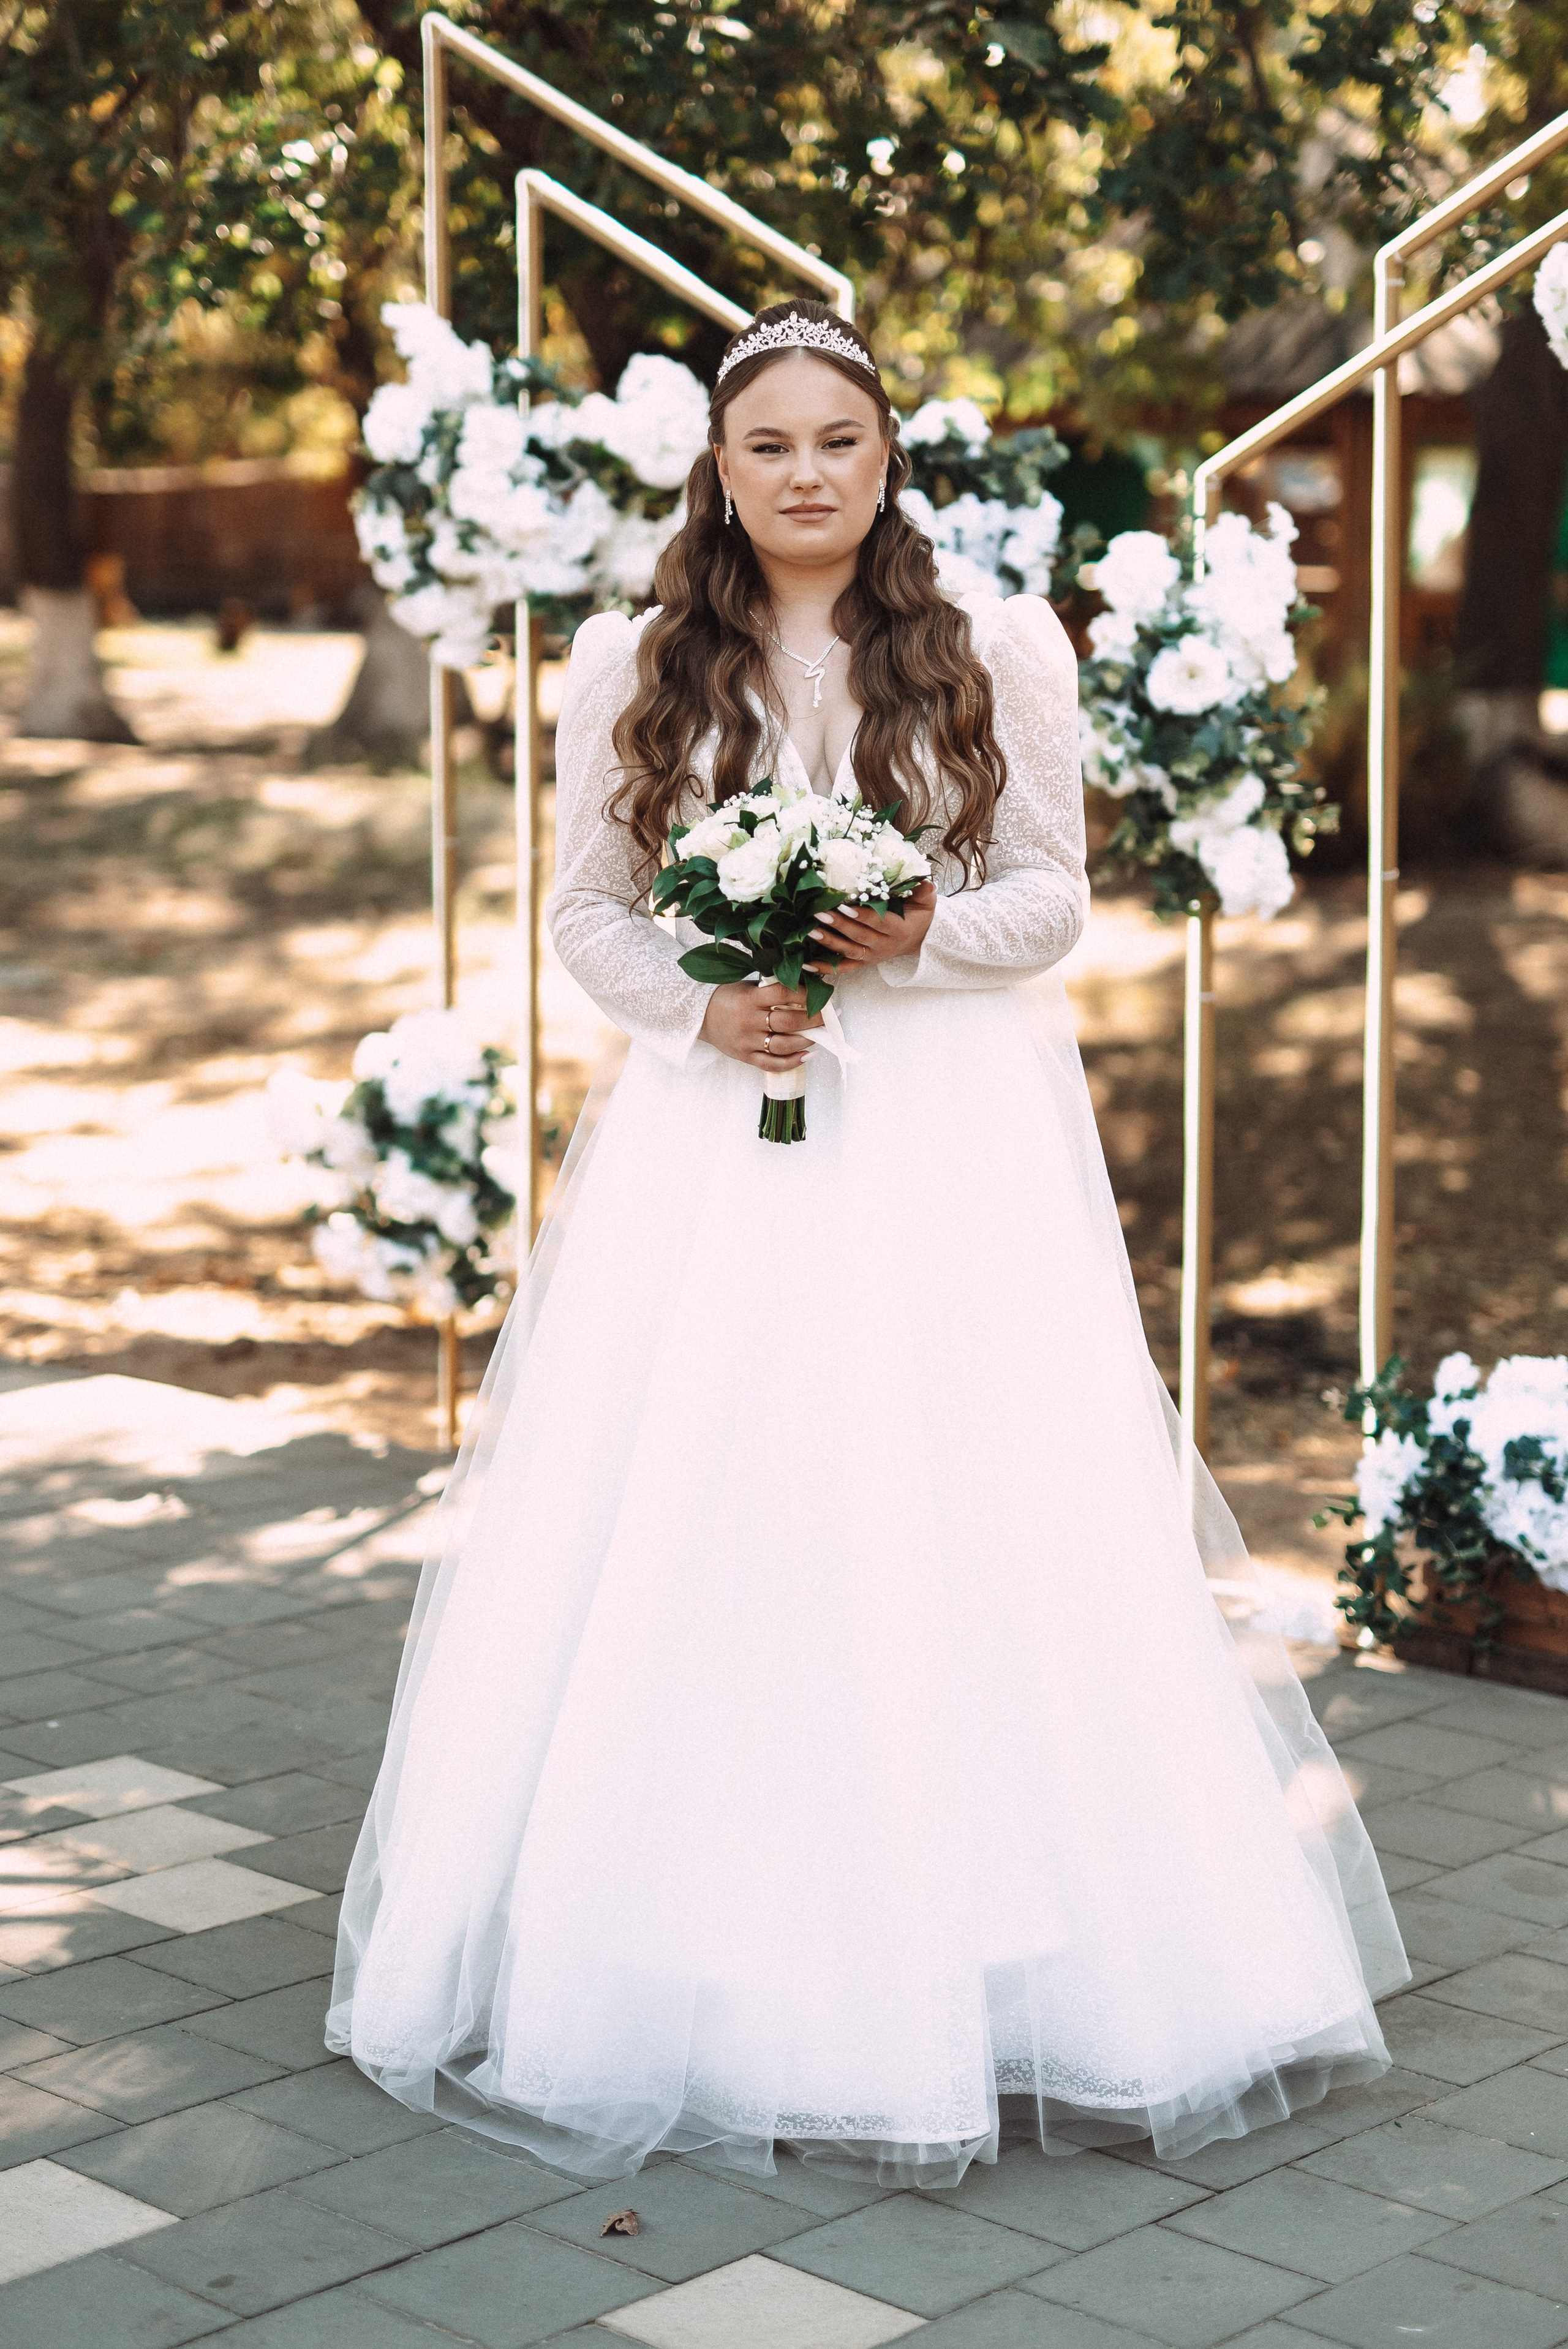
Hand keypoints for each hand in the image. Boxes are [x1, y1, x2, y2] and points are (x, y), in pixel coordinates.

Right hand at [700, 979, 823, 1070]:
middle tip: (830, 1016)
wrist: (698, 1017)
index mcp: (749, 998)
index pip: (784, 993)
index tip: (823, 994)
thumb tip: (808, 987)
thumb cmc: (727, 998)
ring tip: (820, 1034)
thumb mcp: (747, 987)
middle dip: (814, 1019)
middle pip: (788, 1021)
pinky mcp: (745, 1057)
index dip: (807, 994)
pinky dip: (793, 1061)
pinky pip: (772, 1064)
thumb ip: (772, 989)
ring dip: (807, 1040)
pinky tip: (808, 1055)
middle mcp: (748, 1020)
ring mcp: (747, 1041)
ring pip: (783, 1045)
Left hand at [808, 879, 935, 973]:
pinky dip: (824, 967)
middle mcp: (884, 946)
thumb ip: (924, 892)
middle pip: (859, 936)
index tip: (843, 905)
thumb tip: (925, 881)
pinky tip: (805, 963)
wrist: (919, 939)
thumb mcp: (927, 903)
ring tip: (809, 932)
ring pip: (848, 951)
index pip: (878, 922)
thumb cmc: (919, 916)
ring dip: (828, 942)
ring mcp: (872, 956)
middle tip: (818, 913)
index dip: (861, 915)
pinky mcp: (863, 963)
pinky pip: (843, 968)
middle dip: (838, 925)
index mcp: (899, 929)